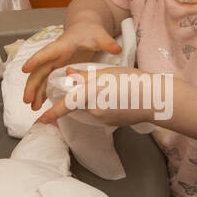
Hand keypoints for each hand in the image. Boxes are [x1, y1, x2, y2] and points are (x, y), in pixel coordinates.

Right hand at [21, 21, 120, 111]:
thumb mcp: (99, 35)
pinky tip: (39, 103)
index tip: (25, 68)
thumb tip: (116, 48)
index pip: (48, 52)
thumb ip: (106, 42)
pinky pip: (46, 81)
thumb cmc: (90, 31)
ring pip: (40, 77)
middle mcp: (55, 54)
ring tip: (32, 106)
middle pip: (39, 69)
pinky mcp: (56, 68)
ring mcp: (54, 62)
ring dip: (35, 91)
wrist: (85, 27)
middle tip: (27, 99)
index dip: (36, 60)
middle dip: (32, 85)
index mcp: (63, 45)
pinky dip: (42, 92)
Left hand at [37, 65, 156, 127]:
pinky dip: (102, 106)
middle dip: (81, 97)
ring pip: (89, 108)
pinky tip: (117, 99)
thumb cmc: (133, 81)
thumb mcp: (107, 72)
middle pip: (78, 104)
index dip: (52, 113)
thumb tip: (69, 74)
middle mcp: (93, 109)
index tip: (41, 119)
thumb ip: (85, 75)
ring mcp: (102, 119)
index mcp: (91, 94)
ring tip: (114, 90)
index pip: (66, 104)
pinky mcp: (109, 124)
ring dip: (93, 101)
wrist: (155, 99)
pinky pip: (99, 114)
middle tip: (101, 87)